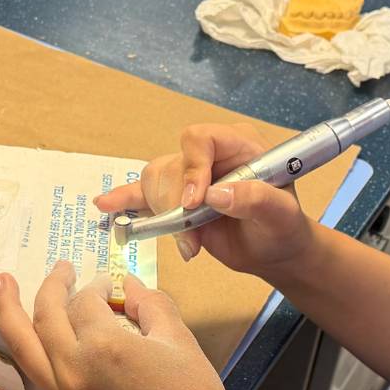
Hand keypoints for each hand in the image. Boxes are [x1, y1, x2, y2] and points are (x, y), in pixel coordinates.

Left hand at [0, 262, 260, 389]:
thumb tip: (130, 287)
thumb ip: (152, 305)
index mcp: (105, 342)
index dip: (98, 286)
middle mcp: (73, 366)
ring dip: (5, 311)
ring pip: (22, 347)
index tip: (109, 286)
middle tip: (58, 270)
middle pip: (49, 314)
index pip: (89, 300)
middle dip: (51, 285)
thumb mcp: (181, 343)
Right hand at [94, 123, 316, 274]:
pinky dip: (124, 200)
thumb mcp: (281, 215)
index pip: (199, 139)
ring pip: (155, 181)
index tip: (196, 203)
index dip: (192, 168)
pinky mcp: (176, 200)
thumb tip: (215, 195)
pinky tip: (106, 206)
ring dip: (163, 215)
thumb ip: (255, 200)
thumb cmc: (283, 227)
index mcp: (237, 145)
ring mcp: (190, 176)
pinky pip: (142, 194)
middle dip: (175, 203)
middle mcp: (209, 155)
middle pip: (171, 166)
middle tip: (193, 236)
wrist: (275, 249)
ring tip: (189, 244)